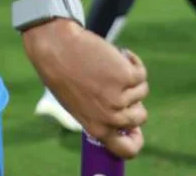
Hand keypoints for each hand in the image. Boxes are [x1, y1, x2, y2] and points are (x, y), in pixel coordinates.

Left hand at [23, 19, 147, 158]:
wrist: (55, 46)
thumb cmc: (62, 73)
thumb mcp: (77, 104)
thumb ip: (99, 115)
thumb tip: (126, 117)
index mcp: (96, 129)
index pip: (127, 149)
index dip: (135, 138)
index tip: (135, 127)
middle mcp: (110, 117)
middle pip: (140, 116)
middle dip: (132, 99)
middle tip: (115, 83)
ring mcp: (120, 98)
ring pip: (141, 90)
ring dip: (129, 77)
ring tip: (106, 66)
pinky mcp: (127, 77)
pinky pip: (140, 72)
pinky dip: (132, 61)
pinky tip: (118, 54)